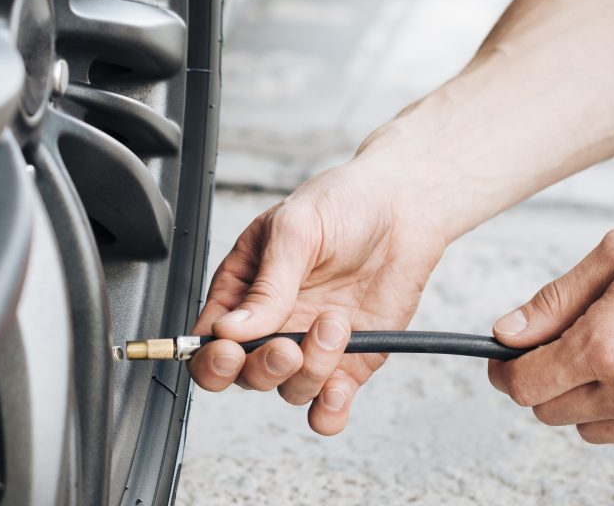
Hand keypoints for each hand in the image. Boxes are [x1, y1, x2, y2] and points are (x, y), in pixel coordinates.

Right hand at [188, 159, 445, 434]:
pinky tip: (338, 390)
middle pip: (244, 375)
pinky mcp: (349, 362)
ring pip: (288, 390)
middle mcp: (273, 323)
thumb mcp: (296, 229)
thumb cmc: (344, 203)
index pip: (208, 340)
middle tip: (288, 345)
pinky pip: (328, 406)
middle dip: (263, 367)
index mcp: (243, 289)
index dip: (211, 358)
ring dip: (310, 371)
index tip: (230, 350)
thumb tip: (229, 329)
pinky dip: (329, 411)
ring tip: (336, 324)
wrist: (405, 207)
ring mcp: (310, 345)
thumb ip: (266, 284)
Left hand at [487, 216, 613, 449]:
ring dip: (585, 399)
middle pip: (550, 411)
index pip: (525, 383)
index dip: (505, 369)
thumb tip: (508, 331)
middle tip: (562, 345)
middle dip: (544, 379)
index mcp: (606, 346)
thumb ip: (554, 301)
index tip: (504, 358)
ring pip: (590, 430)